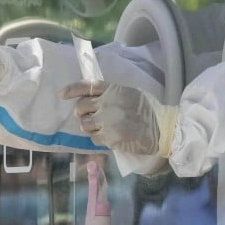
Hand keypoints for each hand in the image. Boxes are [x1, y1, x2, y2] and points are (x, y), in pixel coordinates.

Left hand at [59, 81, 176, 156]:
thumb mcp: (130, 93)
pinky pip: (94, 138)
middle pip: (80, 108)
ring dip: (90, 127)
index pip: (87, 86)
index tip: (62, 95)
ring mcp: (107, 121)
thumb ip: (112, 94)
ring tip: (102, 128)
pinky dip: (99, 139)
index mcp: (113, 90)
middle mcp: (107, 103)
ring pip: (85, 125)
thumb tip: (93, 100)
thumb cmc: (149, 110)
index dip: (72, 89)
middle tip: (89, 118)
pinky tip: (110, 137)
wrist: (162, 129)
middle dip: (81, 114)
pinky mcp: (110, 137)